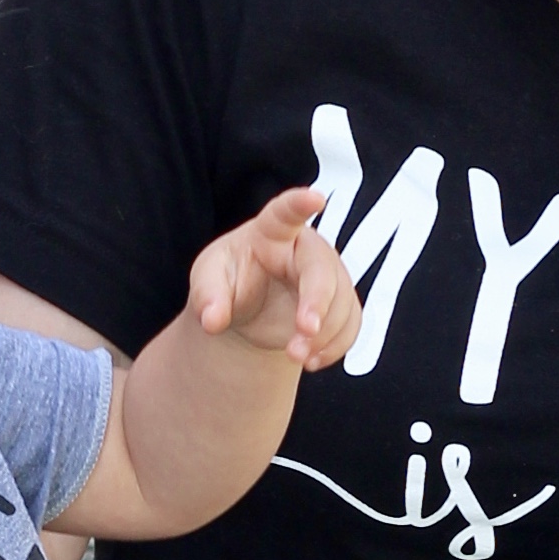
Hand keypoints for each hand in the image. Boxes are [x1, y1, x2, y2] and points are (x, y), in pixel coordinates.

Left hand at [187, 185, 361, 374]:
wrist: (247, 311)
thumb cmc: (229, 280)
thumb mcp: (208, 281)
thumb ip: (207, 297)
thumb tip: (212, 319)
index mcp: (272, 231)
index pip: (286, 212)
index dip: (300, 203)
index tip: (315, 198)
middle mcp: (307, 249)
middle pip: (322, 269)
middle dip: (318, 302)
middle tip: (305, 331)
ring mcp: (329, 276)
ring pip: (342, 302)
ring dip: (324, 335)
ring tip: (295, 356)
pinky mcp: (340, 305)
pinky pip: (351, 325)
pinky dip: (335, 347)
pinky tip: (312, 360)